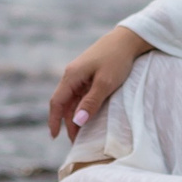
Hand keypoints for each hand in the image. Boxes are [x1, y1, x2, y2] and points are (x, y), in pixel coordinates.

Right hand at [48, 26, 153, 140]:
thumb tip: (77, 121)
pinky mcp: (88, 75)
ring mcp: (80, 75)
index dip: (54, 120)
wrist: (127, 40)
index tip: (54, 137)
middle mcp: (72, 75)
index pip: (56, 102)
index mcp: (71, 76)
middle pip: (64, 103)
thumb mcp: (105, 83)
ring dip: (75, 116)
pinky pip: (81, 95)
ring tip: (83, 133)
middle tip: (75, 141)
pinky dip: (83, 107)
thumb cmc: (117, 60)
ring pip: (73, 100)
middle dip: (67, 122)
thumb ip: (91, 102)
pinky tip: (89, 117)